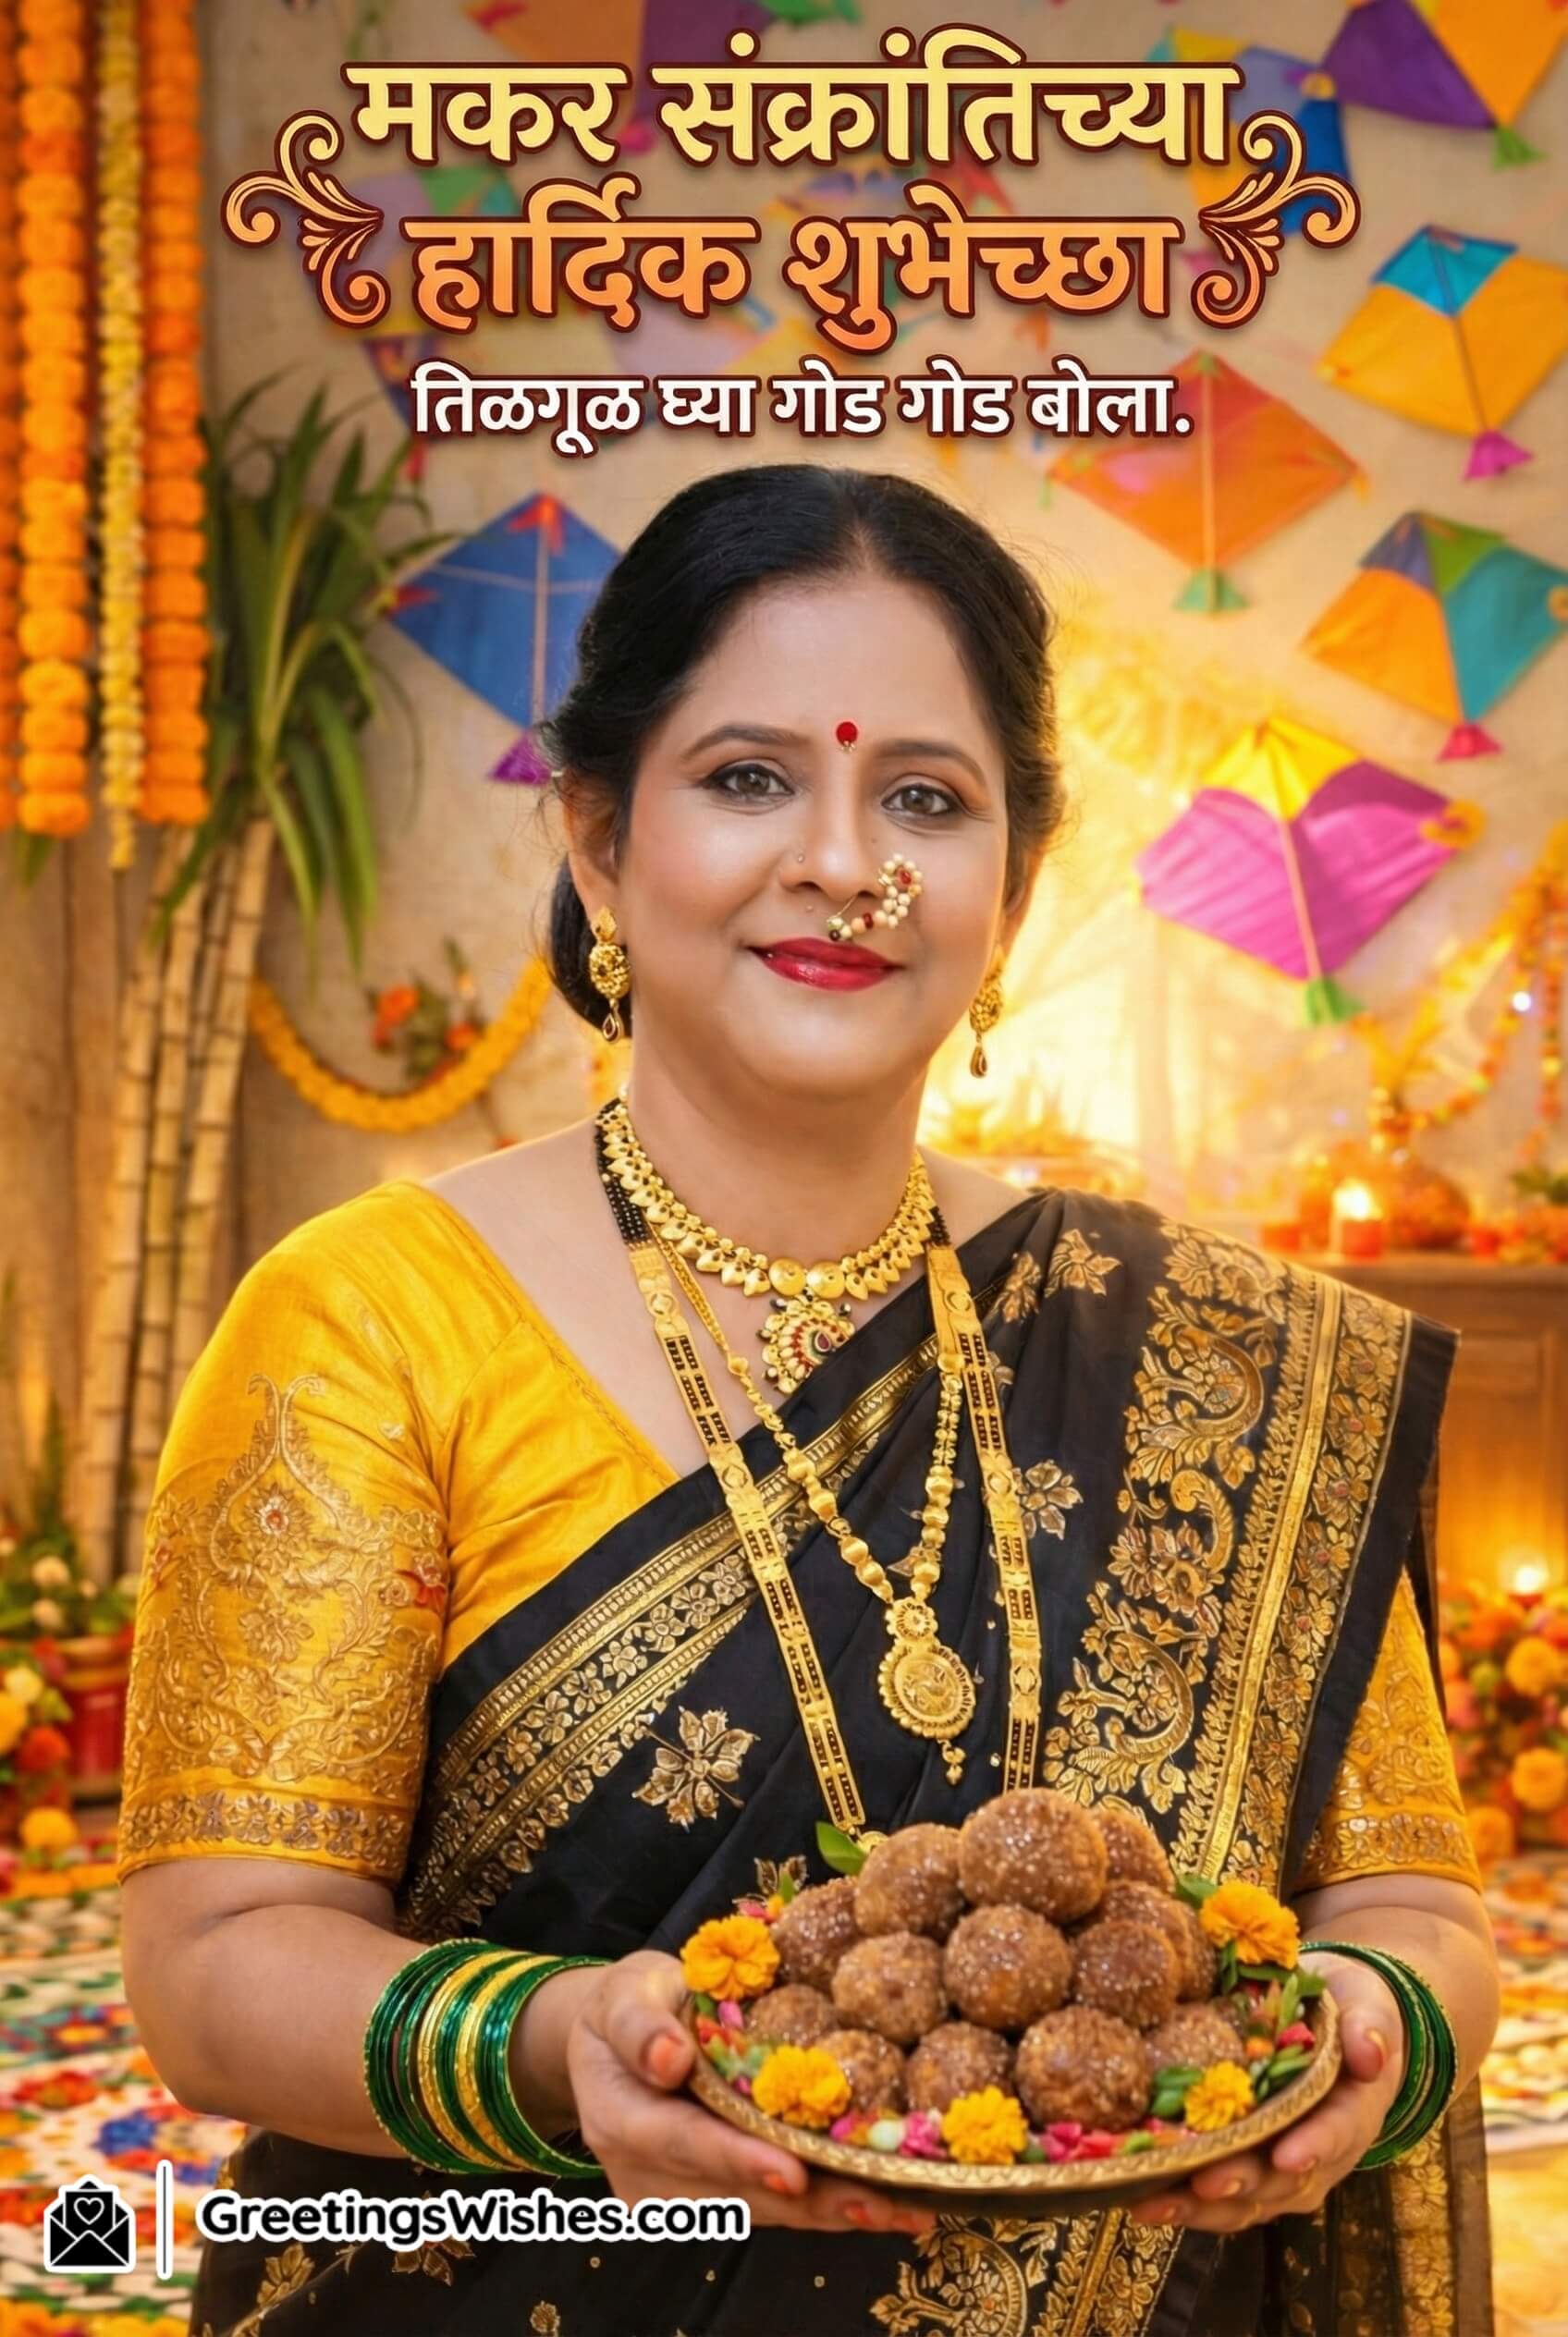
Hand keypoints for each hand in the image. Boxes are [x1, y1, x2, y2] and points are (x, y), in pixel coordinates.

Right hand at [539, 1952, 935, 2237]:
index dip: (741, 2159)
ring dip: (828, 2211)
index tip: (794, 2172)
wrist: (616, 2040)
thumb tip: (669, 2058)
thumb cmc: (629, 2003)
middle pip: (735, 2193)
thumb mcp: (624, 1992)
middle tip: (880, 2203)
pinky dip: (822, 2204)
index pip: (685, 2142)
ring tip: (899, 2209)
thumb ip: (640, 2024)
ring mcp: (677, 2198)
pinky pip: (769, 2206)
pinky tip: (880, 2202)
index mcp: (620, 2119)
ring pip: (760, 2210)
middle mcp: (646, 2175)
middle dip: (811, 2201)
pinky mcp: (709, 2201)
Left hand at [1127, 1951, 1405, 2234]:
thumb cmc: (1350, 2009)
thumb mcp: (1365, 2005)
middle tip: (1205, 2181)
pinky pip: (1219, 2195)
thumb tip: (1371, 2053)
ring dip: (1199, 2205)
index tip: (1287, 2157)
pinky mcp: (1249, 2167)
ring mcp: (1282, 2168)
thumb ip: (1368, 2025)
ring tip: (1152, 2201)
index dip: (1314, 2148)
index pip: (1338, 2132)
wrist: (1335, 2021)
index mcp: (1354, 2112)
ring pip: (1246, 2199)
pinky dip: (1182, 2200)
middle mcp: (1321, 2153)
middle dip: (1242, 2181)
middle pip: (1282, 2179)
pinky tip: (1139, 2199)